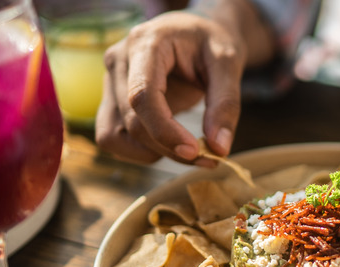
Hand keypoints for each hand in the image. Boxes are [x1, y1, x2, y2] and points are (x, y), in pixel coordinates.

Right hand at [95, 3, 271, 165]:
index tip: (195, 151)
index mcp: (145, 44)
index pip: (141, 96)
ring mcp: (110, 82)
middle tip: (208, 157)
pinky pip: (113, 138)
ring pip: (114, 136)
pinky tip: (169, 143)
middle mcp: (119, 62)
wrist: (198, 35)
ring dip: (151, 153)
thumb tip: (219, 148)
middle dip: (169, 148)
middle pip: (132, 122)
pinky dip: (140, 151)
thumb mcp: (229, 64)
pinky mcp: (112, 101)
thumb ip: (226, 104)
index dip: (165, 131)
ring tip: (187, 148)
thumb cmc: (211, 42)